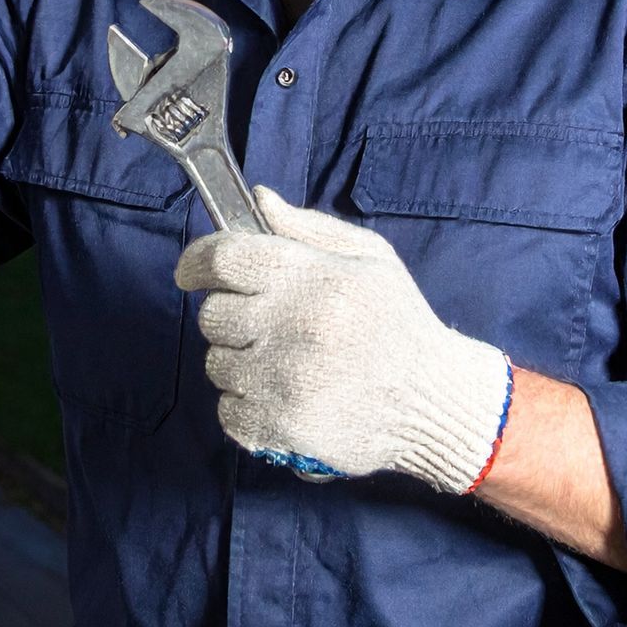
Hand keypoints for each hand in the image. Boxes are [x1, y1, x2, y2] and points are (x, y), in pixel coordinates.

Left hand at [174, 186, 513, 492]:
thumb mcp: (368, 257)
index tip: (191, 273)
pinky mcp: (280, 427)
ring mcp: (283, 382)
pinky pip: (227, 409)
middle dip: (230, 315)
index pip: (223, 259)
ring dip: (239, 361)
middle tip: (266, 323)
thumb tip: (258, 198)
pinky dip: (246, 404)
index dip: (197, 261)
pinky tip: (284, 396)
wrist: (435, 401)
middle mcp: (293, 327)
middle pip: (212, 314)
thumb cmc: (397, 323)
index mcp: (312, 278)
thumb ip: (307, 226)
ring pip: (216, 363)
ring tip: (285, 362)